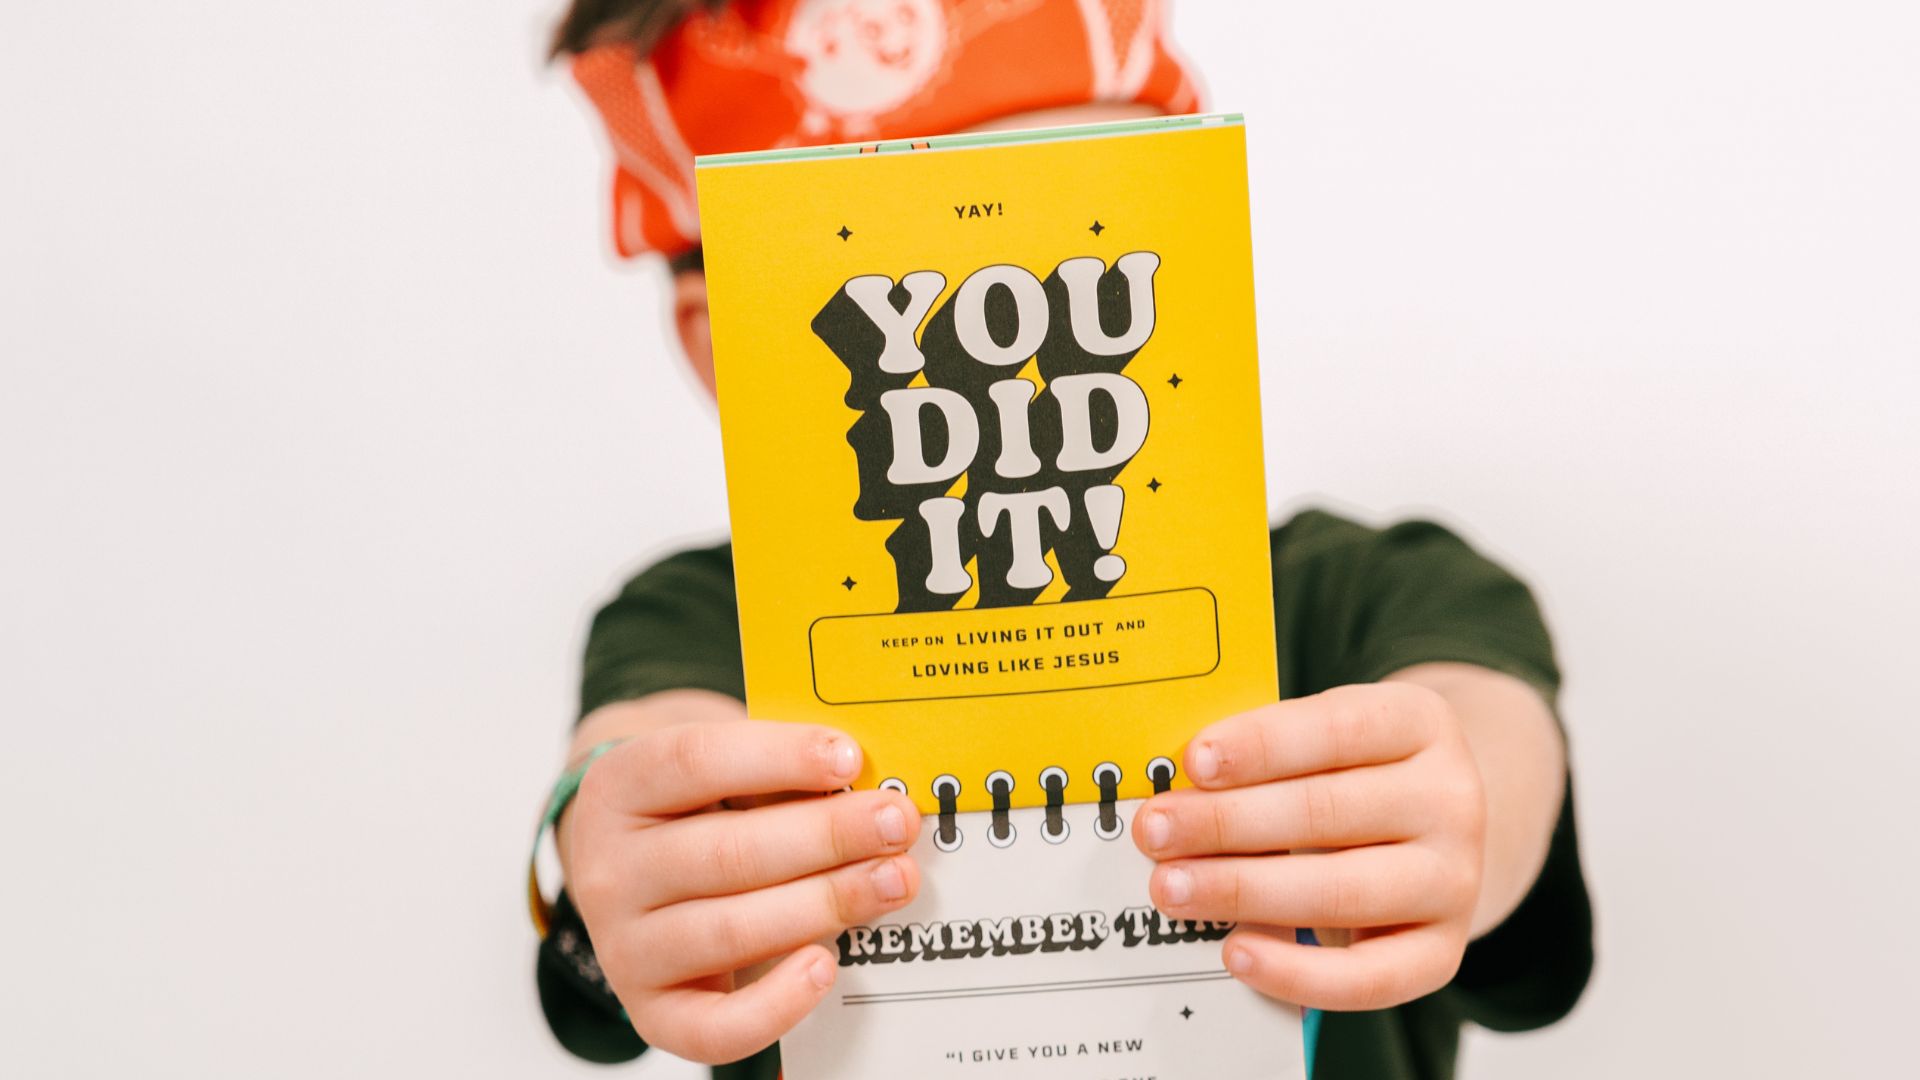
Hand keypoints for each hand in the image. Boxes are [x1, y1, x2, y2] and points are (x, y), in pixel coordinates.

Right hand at [564, 718, 921, 1062]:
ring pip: (730, 931)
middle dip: (827, 837)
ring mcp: (624, 947)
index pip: (695, 761)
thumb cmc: (698, 814)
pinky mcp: (652, 1011)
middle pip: (725, 852)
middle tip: (896, 824)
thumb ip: (780, 775)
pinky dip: (776, 1003)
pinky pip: (714, 1027)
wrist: (635, 877)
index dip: (778, 756)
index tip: (849, 757)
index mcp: (621, 786)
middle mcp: (609, 868)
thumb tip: (868, 791)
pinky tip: (825, 965)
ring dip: (824, 905)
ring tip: (891, 881)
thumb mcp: (721, 773)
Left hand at [1132, 682, 1486, 1010]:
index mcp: (1418, 723)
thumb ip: (1266, 756)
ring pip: (1341, 891)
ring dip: (1243, 892)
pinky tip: (1236, 953)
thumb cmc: (1354, 777)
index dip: (1262, 745)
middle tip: (1155, 833)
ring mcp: (1454, 878)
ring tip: (1174, 889)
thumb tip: (1177, 793)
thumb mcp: (1326, 740)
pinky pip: (1369, 977)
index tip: (1194, 761)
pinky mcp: (1443, 951)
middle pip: (1329, 811)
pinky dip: (1297, 971)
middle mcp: (1450, 798)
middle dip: (1227, 823)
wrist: (1436, 832)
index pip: (1338, 728)